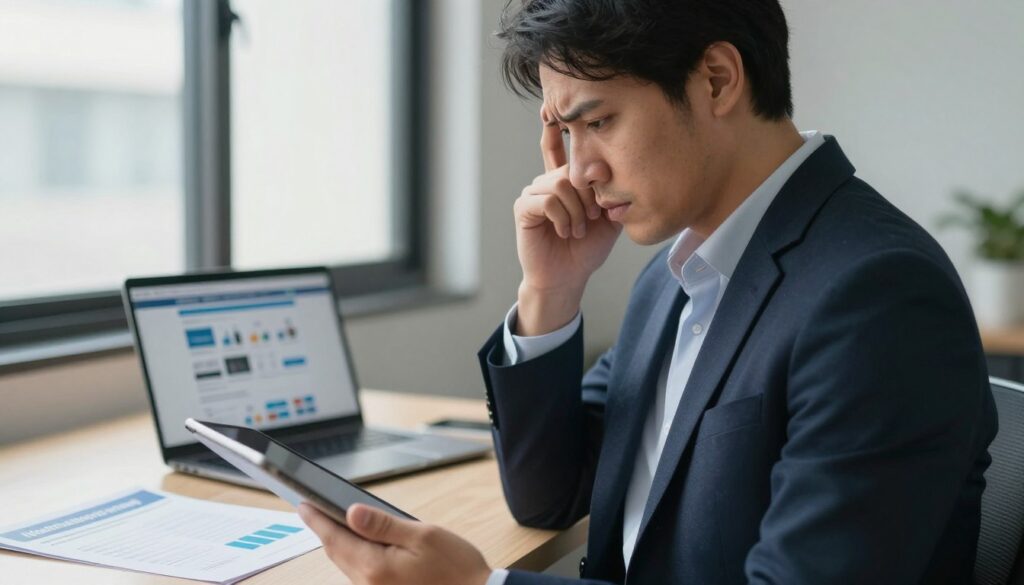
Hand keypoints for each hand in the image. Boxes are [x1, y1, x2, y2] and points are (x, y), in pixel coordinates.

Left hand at [297, 503, 491, 584]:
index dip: (317, 519)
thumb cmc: (456, 568)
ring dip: (339, 543)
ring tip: (333, 521)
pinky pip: (360, 573)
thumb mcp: (422, 536)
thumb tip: (352, 512)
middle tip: (312, 509)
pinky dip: (354, 555)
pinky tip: (359, 543)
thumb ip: (384, 525)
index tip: (303, 505)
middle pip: (337, 553)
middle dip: (324, 530)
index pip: (335, 538)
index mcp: (375, 567)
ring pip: (347, 564)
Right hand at [513, 104, 620, 334]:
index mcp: (564, 181)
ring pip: (560, 183)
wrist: (568, 277)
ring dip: (576, 210)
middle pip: (570, 168)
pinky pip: (548, 199)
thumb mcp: (609, 218)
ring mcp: (533, 193)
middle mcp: (546, 182)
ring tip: (578, 229)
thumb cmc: (586, 249)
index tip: (553, 109)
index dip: (555, 126)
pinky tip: (565, 231)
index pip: (558, 147)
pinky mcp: (524, 208)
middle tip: (592, 218)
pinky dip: (562, 217)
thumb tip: (619, 171)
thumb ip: (612, 192)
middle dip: (588, 194)